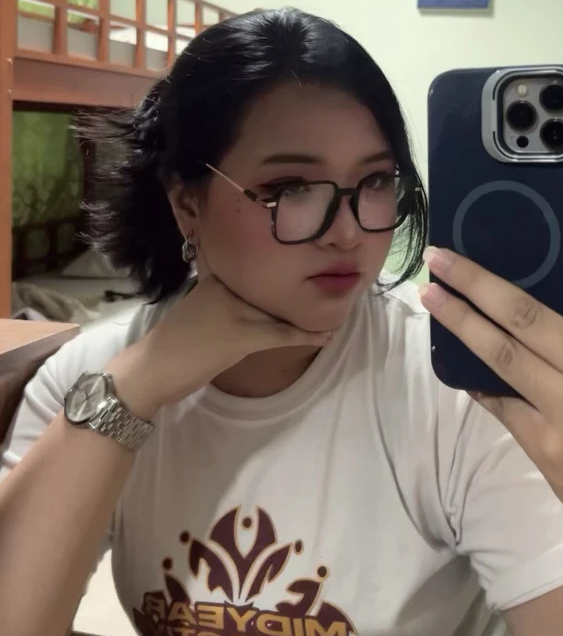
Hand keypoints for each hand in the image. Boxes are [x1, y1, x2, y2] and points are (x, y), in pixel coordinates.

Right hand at [106, 275, 331, 418]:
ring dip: (311, 312)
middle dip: (304, 293)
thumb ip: (226, 299)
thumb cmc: (175, 345)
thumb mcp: (199, 310)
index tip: (313, 264)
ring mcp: (233, 310)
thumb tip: (258, 300)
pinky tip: (326, 334)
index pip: (259, 269)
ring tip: (339, 310)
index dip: (287, 271)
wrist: (149, 371)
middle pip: (275, 287)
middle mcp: (226, 286)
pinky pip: (281, 334)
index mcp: (216, 277)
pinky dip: (306, 335)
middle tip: (336, 290)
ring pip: (282, 308)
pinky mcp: (240, 336)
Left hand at [420, 145, 562, 576]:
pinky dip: (473, 377)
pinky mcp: (545, 444)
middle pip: (525, 310)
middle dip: (475, 279)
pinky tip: (451, 360)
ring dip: (458, 320)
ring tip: (429, 294)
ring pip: (500, 352)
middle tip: (439, 254)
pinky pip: (498, 399)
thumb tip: (537, 287)